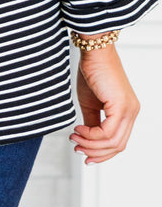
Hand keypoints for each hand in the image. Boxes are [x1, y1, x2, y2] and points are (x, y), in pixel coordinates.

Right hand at [70, 42, 139, 164]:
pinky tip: (79, 129)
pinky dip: (91, 135)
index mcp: (126, 112)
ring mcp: (129, 110)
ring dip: (90, 144)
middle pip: (117, 145)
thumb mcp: (90, 103)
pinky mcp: (122, 106)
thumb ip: (91, 122)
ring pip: (113, 142)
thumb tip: (86, 139)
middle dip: (94, 151)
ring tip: (74, 137)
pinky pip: (107, 132)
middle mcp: (132, 112)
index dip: (101, 153)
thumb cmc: (92, 71)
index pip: (118, 142)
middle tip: (76, 147)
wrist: (94, 52)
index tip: (83, 154)